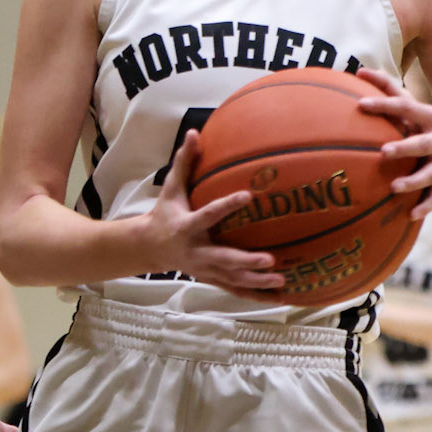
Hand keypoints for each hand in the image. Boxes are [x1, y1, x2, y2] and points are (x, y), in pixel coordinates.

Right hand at [142, 131, 285, 297]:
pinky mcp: (211, 279)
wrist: (150, 248)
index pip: (207, 216)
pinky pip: (234, 289)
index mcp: (186, 228)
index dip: (226, 206)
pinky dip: (255, 295)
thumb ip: (184, 163)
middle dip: (246, 262)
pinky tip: (278, 297)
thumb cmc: (164, 214)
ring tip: (282, 280)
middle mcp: (196, 252)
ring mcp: (204, 270)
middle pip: (223, 260)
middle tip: (270, 259)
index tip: (248, 195)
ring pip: (232, 279)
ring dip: (256, 282)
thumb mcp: (171, 189)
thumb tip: (194, 133)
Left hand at [356, 67, 431, 218]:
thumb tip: (359, 71)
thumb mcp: (414, 117)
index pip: (404, 106)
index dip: (383, 103)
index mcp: (429, 118)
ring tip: (394, 187)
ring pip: (430, 174)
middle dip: (405, 146)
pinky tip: (410, 215)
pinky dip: (425, 206)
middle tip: (383, 152)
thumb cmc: (426, 134)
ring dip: (413, 181)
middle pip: (422, 142)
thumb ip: (392, 96)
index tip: (360, 104)